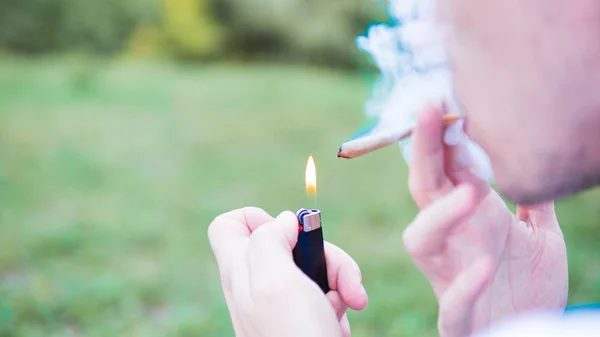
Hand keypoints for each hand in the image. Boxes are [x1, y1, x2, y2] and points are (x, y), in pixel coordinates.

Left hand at [208, 207, 367, 336]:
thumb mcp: (275, 281)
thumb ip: (269, 240)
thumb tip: (281, 221)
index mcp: (240, 271)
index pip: (227, 226)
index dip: (256, 217)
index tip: (284, 234)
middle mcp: (256, 284)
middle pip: (285, 240)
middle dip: (320, 251)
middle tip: (334, 276)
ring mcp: (280, 302)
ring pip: (311, 266)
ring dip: (337, 279)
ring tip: (343, 306)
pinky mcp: (302, 316)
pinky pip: (324, 293)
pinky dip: (338, 303)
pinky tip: (337, 324)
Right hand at [402, 106, 567, 336]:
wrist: (529, 332)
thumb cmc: (531, 285)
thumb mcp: (540, 234)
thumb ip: (531, 197)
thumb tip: (537, 157)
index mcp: (467, 217)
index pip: (443, 167)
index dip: (437, 134)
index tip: (444, 97)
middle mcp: (451, 240)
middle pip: (424, 190)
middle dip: (423, 151)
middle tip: (431, 111)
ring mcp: (450, 276)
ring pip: (420, 242)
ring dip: (439, 217)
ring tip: (471, 192)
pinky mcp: (459, 318)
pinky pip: (452, 303)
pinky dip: (463, 286)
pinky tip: (486, 265)